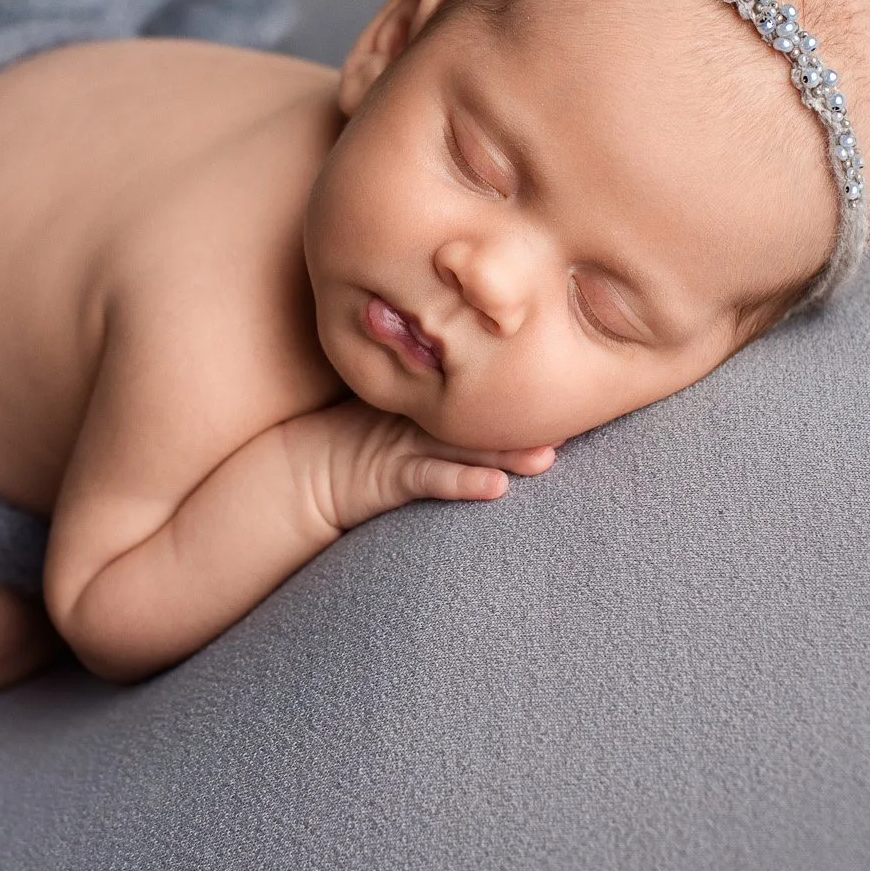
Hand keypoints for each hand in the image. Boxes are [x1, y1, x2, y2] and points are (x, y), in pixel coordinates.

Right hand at [281, 396, 556, 534]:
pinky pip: (428, 479)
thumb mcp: (396, 423)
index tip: (567, 384)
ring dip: (506, 451)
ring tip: (547, 456)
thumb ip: (435, 410)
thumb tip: (482, 395)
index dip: (519, 389)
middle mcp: (417, 418)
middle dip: (525, 417)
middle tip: (575, 412)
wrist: (294, 477)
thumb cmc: (349, 449)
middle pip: (479, 415)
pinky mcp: (385, 477)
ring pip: (462, 446)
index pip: (477, 390)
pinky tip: (495, 486)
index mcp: (425, 403)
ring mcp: (400, 444)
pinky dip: (462, 481)